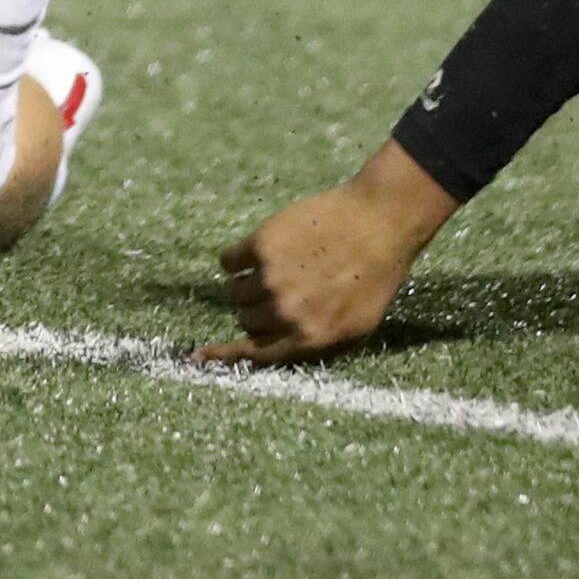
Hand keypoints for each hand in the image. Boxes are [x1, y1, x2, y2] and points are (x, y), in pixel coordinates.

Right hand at [200, 142, 458, 366]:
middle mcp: (285, 315)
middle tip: (283, 286)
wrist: (379, 221)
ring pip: (234, 292)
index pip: (252, 357)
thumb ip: (314, 348)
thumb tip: (272, 353)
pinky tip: (260, 248)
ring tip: (277, 264)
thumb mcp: (356, 329)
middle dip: (258, 308)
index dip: (223, 356)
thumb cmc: (373, 276)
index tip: (198, 355)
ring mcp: (271, 280)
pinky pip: (228, 261)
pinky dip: (235, 258)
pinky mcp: (262, 245)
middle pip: (245, 320)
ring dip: (247, 282)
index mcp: (308, 340)